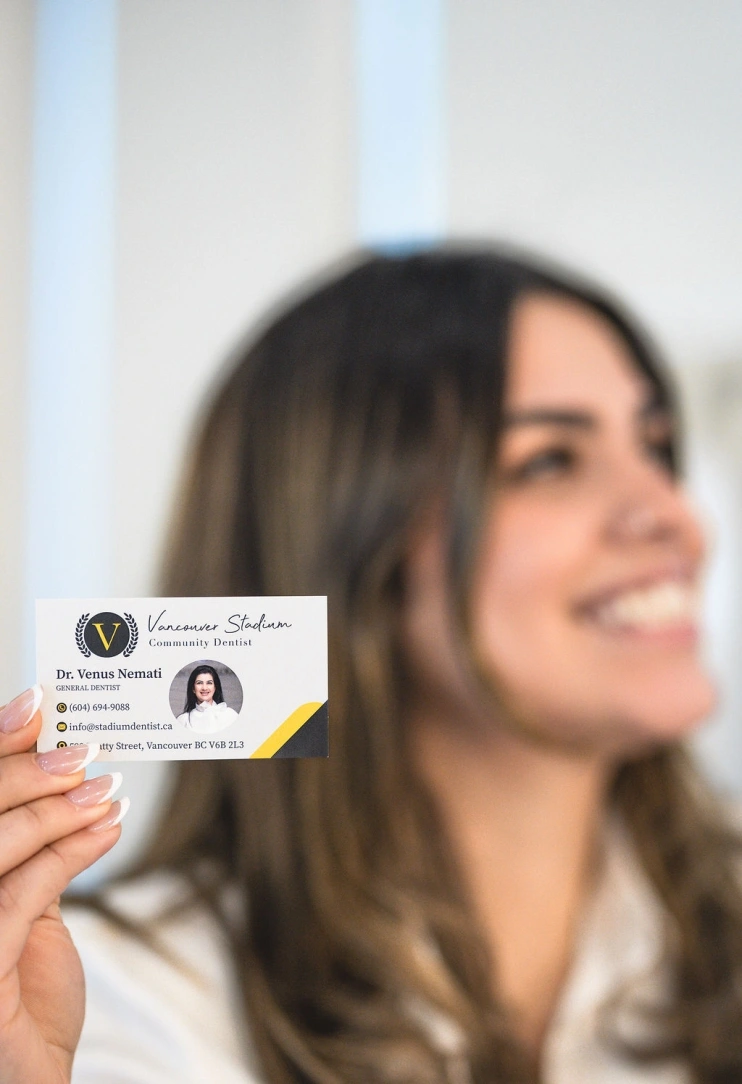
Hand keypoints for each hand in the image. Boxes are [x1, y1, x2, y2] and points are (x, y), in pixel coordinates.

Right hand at [0, 688, 127, 1082]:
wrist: (26, 1079)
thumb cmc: (22, 993)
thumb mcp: (26, 909)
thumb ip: (33, 851)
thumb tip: (68, 770)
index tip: (35, 702)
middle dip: (25, 768)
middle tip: (81, 747)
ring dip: (57, 809)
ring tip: (104, 788)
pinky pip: (21, 894)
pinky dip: (70, 853)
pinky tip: (107, 828)